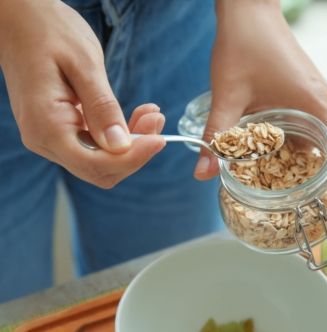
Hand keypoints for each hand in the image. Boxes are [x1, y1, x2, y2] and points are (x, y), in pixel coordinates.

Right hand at [0, 0, 164, 187]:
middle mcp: (45, 141)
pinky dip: (120, 137)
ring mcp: (51, 139)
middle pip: (100, 170)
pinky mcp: (61, 133)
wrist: (20, 19)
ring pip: (101, 162)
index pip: (95, 164)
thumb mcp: (83, 63)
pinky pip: (96, 147)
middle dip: (134, 153)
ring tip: (151, 115)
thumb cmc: (47, 31)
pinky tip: (137, 117)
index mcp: (46, 126)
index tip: (158, 139)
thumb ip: (102, 107)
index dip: (132, 158)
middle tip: (156, 121)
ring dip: (131, 145)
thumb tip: (120, 145)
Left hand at [195, 0, 326, 217]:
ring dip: (323, 171)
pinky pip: (315, 132)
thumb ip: (216, 135)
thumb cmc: (244, 44)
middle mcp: (323, 105)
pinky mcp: (305, 97)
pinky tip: (288, 168)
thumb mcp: (227, 94)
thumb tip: (202, 173)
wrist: (250, 11)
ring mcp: (316, 101)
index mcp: (315, 105)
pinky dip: (307, 154)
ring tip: (309, 198)